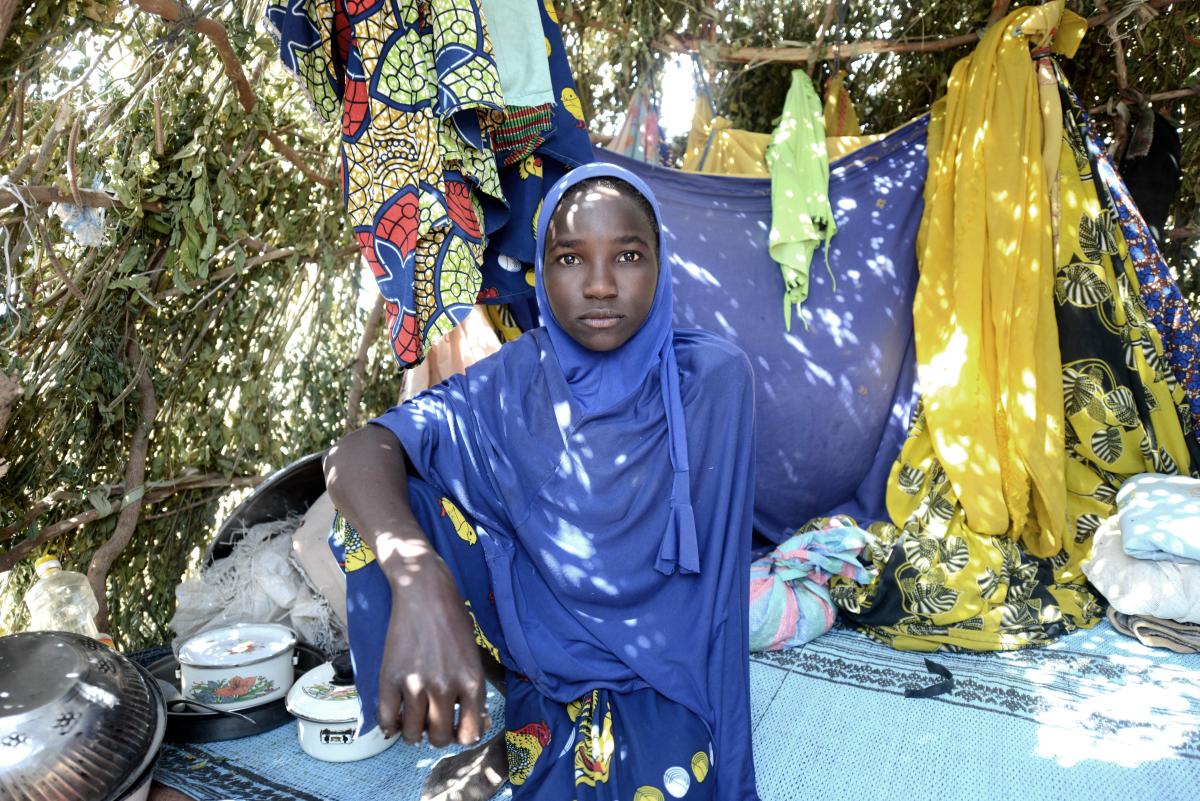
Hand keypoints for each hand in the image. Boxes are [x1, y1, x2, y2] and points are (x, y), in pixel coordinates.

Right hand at [376, 557, 490, 747]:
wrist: (424, 592)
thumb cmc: (453, 620)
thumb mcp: (473, 656)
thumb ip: (473, 691)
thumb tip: (477, 724)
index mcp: (471, 682)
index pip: (470, 735)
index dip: (462, 736)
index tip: (456, 728)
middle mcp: (444, 688)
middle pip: (439, 738)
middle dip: (436, 734)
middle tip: (432, 720)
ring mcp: (415, 684)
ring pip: (412, 735)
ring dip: (413, 731)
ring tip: (413, 718)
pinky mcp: (390, 678)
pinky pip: (386, 719)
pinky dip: (389, 725)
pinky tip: (395, 717)